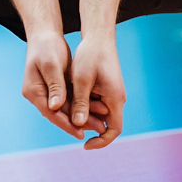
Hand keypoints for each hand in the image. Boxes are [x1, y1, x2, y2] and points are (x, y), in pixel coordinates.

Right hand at [21, 31, 107, 139]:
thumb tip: (55, 107)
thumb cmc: (47, 46)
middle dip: (78, 122)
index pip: (51, 113)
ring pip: (66, 108)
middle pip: (59, 114)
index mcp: (33, 91)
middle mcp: (38, 95)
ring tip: (101, 123)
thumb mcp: (52, 65)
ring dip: (82, 115)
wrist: (44, 33)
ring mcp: (46, 91)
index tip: (80, 133)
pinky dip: (82, 105)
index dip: (66, 124)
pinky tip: (96, 109)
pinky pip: (70, 100)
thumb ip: (55, 86)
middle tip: (97, 129)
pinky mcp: (56, 87)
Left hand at [69, 34, 125, 149]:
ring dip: (84, 117)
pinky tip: (69, 103)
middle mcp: (117, 98)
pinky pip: (96, 104)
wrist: (98, 36)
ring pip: (99, 114)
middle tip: (68, 129)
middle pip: (105, 123)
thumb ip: (80, 103)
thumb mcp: (82, 79)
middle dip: (88, 129)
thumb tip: (78, 124)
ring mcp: (112, 93)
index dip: (101, 141)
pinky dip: (84, 107)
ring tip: (65, 115)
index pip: (114, 130)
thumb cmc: (90, 55)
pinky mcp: (106, 88)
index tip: (85, 145)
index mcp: (115, 98)